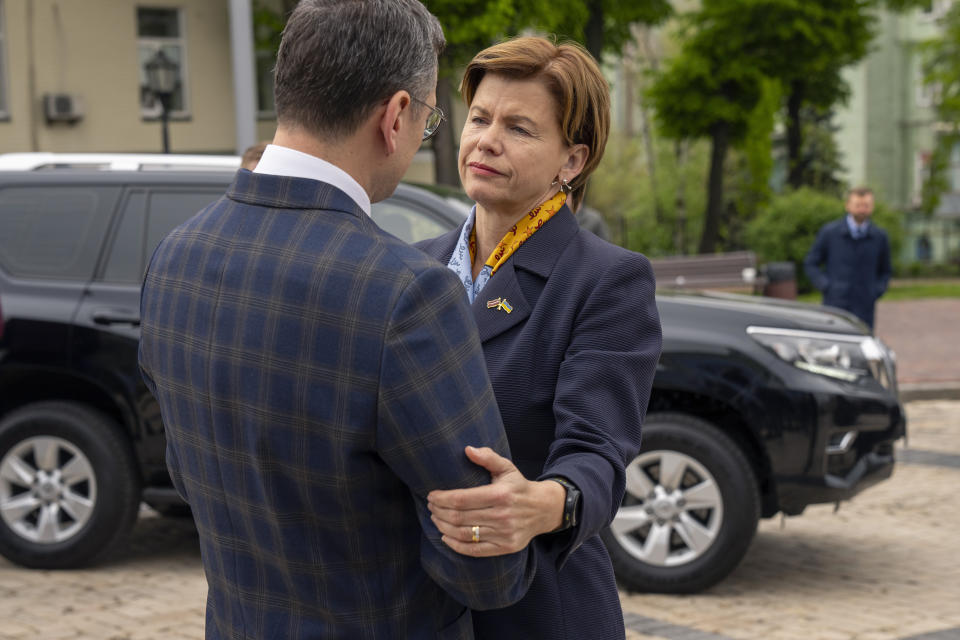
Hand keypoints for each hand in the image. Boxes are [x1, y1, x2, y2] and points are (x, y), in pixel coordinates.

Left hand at [427, 446, 565, 556]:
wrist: (544, 509)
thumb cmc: (519, 486)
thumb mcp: (507, 468)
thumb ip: (488, 457)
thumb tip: (467, 449)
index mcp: (500, 494)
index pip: (462, 499)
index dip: (442, 499)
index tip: (431, 495)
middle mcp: (503, 516)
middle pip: (460, 517)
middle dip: (439, 512)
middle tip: (430, 506)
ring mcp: (504, 534)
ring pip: (464, 534)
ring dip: (444, 527)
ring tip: (435, 519)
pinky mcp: (506, 547)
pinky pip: (475, 550)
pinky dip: (456, 545)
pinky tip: (446, 537)